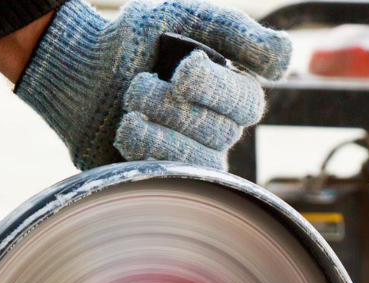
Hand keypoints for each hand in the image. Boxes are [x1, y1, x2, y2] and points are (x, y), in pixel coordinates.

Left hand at [15, 0, 290, 170]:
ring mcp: (194, 159)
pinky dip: (144, 152)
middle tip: (138, 83)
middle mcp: (220, 129)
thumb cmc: (137, 39)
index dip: (215, 89)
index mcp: (231, 91)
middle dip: (171, 105)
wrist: (82, 70)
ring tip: (128, 107)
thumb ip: (234, 31)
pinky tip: (125, 129)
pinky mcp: (163, 180)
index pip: (248, 103)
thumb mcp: (183, 16)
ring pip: (198, 161)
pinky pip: (170, 180)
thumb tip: (286, 57)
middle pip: (220, 133)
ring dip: (156, 131)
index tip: (181, 71)